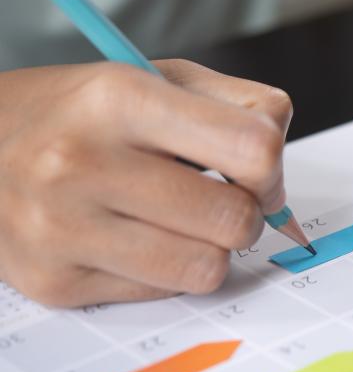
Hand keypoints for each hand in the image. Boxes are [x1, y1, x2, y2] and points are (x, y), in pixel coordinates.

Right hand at [0, 59, 292, 306]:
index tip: (257, 171)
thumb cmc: (81, 112)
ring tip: (182, 222)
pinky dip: (167, 271)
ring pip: (208, 269)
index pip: (253, 149)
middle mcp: (81, 163)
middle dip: (245, 213)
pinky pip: (163, 293)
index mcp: (119, 98)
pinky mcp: (55, 283)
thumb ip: (239, 106)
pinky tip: (136, 240)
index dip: (272, 168)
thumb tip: (279, 171)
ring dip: (211, 248)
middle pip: (235, 219)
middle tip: (219, 199)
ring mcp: (62, 230)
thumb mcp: (155, 77)